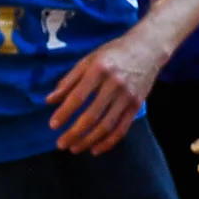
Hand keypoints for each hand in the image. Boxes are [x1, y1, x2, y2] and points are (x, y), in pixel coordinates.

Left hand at [45, 28, 169, 153]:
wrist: (147, 48)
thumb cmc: (113, 53)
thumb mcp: (89, 59)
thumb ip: (69, 80)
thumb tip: (50, 100)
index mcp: (99, 70)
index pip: (79, 96)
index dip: (65, 112)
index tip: (53, 125)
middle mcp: (114, 84)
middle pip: (92, 115)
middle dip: (74, 133)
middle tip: (61, 144)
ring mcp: (127, 97)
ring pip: (107, 125)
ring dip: (89, 140)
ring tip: (74, 148)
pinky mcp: (137, 105)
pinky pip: (122, 128)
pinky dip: (108, 142)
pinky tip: (95, 149)